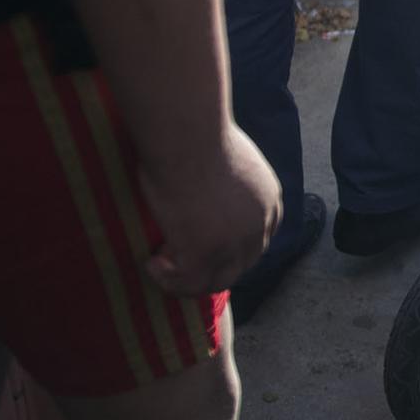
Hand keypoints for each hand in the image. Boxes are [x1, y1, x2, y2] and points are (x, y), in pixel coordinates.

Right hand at [140, 124, 280, 295]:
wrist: (188, 136)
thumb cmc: (198, 135)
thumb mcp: (230, 156)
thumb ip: (229, 177)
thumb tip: (206, 180)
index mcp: (269, 199)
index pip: (259, 238)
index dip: (231, 247)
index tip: (201, 241)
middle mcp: (260, 224)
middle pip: (243, 263)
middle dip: (212, 265)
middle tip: (176, 255)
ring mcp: (235, 243)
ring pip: (218, 280)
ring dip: (189, 279)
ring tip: (161, 264)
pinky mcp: (205, 253)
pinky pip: (189, 284)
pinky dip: (169, 281)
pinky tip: (150, 263)